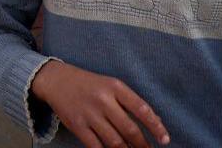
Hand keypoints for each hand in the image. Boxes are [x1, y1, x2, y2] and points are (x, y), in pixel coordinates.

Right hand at [29, 60, 169, 147]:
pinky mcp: (77, 126)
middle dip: (142, 145)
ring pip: (115, 141)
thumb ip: (132, 102)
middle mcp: (103, 100)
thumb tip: (157, 121)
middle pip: (129, 130)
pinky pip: (96, 147)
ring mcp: (89, 114)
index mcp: (115, 87)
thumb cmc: (90, 84)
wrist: (56, 80)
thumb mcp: (112, 85)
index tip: (165, 140)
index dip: (156, 127)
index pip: (141, 109)